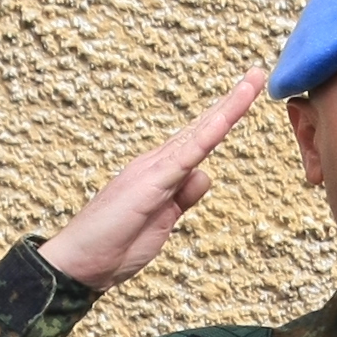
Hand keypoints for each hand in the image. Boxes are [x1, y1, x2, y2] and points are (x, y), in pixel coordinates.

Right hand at [38, 73, 268, 288]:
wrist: (79, 263)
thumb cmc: (114, 246)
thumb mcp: (162, 221)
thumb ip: (183, 196)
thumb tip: (204, 175)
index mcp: (160, 172)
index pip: (198, 139)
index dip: (223, 118)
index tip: (246, 96)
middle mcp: (156, 163)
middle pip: (202, 127)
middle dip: (232, 100)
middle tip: (257, 73)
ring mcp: (153, 170)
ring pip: (199, 133)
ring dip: (228, 107)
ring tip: (252, 81)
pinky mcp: (151, 183)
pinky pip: (187, 155)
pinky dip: (208, 134)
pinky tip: (226, 117)